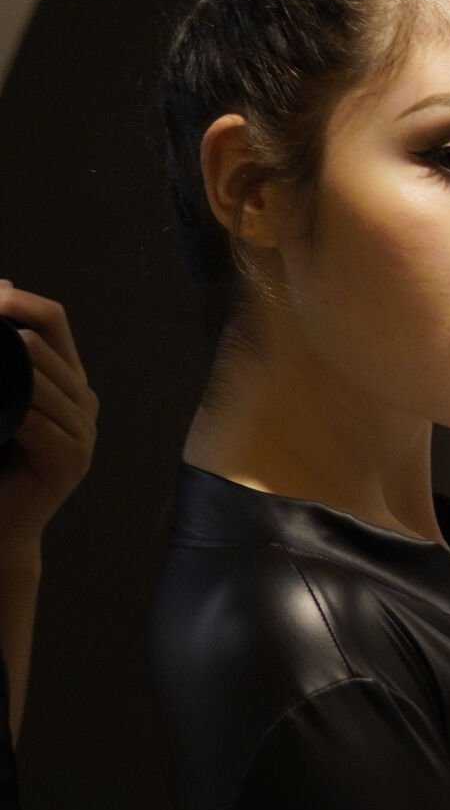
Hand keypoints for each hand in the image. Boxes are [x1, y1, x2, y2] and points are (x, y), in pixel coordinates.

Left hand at [0, 283, 96, 545]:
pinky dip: (11, 414)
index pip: (54, 320)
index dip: (20, 301)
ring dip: (7, 373)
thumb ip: (1, 353)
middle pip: (47, 347)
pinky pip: (38, 423)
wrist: (0, 524)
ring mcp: (83, 433)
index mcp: (66, 379)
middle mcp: (82, 401)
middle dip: (4, 334)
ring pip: (43, 382)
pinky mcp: (71, 462)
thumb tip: (2, 285)